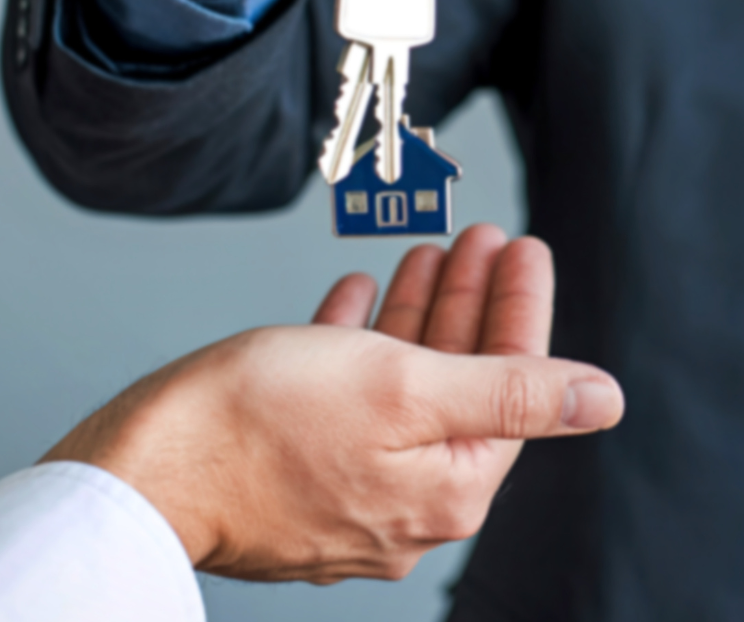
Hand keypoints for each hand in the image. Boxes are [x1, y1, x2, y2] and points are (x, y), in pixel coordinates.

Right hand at [40, 225, 620, 582]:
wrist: (138, 471)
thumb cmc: (258, 424)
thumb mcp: (403, 385)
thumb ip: (511, 389)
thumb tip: (605, 400)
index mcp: (447, 488)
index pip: (513, 386)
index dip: (521, 306)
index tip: (525, 246)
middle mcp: (404, 505)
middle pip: (460, 387)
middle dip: (471, 304)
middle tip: (480, 238)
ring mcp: (346, 496)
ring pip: (400, 391)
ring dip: (416, 317)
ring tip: (425, 255)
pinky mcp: (293, 482)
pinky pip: (342, 406)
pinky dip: (354, 348)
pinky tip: (355, 299)